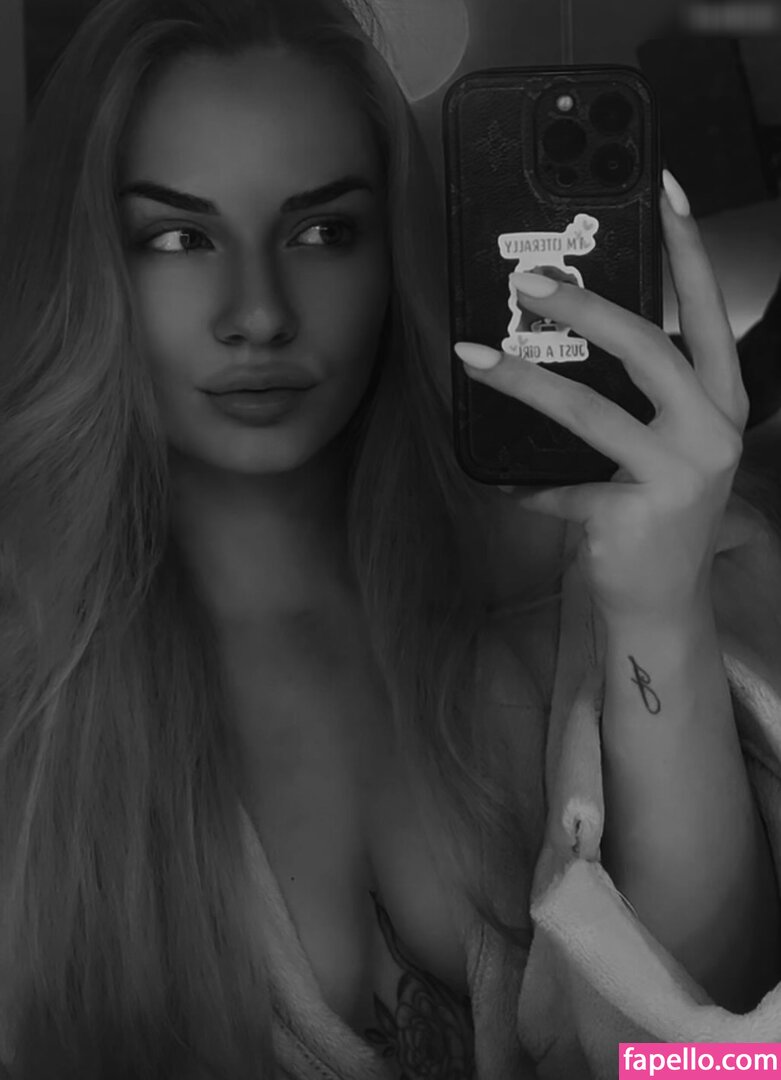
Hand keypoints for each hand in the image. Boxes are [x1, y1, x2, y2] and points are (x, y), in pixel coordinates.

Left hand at [455, 171, 749, 623]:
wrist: (663, 604)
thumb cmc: (659, 514)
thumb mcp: (668, 446)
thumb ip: (642, 396)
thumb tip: (570, 334)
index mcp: (722, 404)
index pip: (710, 312)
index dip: (690, 249)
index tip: (665, 187)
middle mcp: (713, 433)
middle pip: (647, 347)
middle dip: (582, 306)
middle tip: (526, 282)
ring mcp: (680, 476)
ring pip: (591, 409)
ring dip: (523, 379)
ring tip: (473, 355)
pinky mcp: (637, 515)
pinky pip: (560, 488)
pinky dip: (524, 486)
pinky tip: (500, 485)